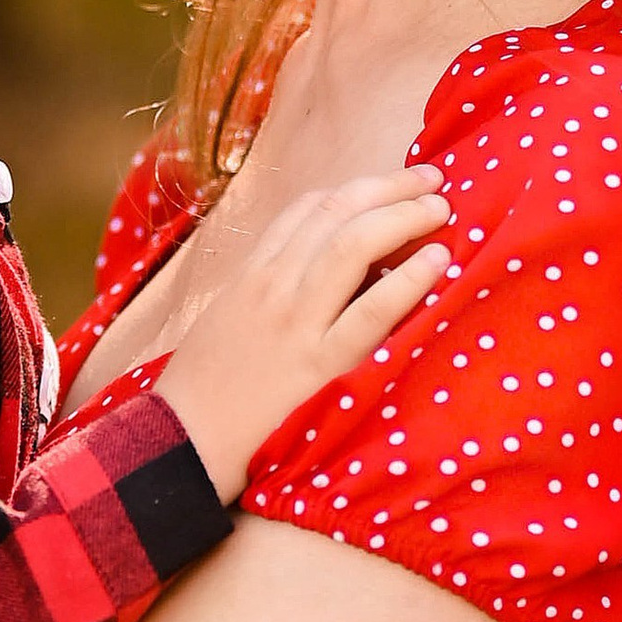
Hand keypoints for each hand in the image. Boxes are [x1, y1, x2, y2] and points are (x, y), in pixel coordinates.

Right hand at [158, 169, 451, 500]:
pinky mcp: (318, 366)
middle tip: (433, 179)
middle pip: (337, 211)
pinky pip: (370, 311)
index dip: (359, 187)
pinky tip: (439, 261)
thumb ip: (272, 290)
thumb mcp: (229, 318)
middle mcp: (272, 286)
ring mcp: (294, 322)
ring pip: (353, 244)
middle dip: (391, 187)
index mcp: (251, 273)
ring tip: (442, 208)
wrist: (179, 442)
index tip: (394, 184)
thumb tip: (336, 270)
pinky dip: (409, 279)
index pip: (308, 208)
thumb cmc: (206, 388)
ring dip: (405, 216)